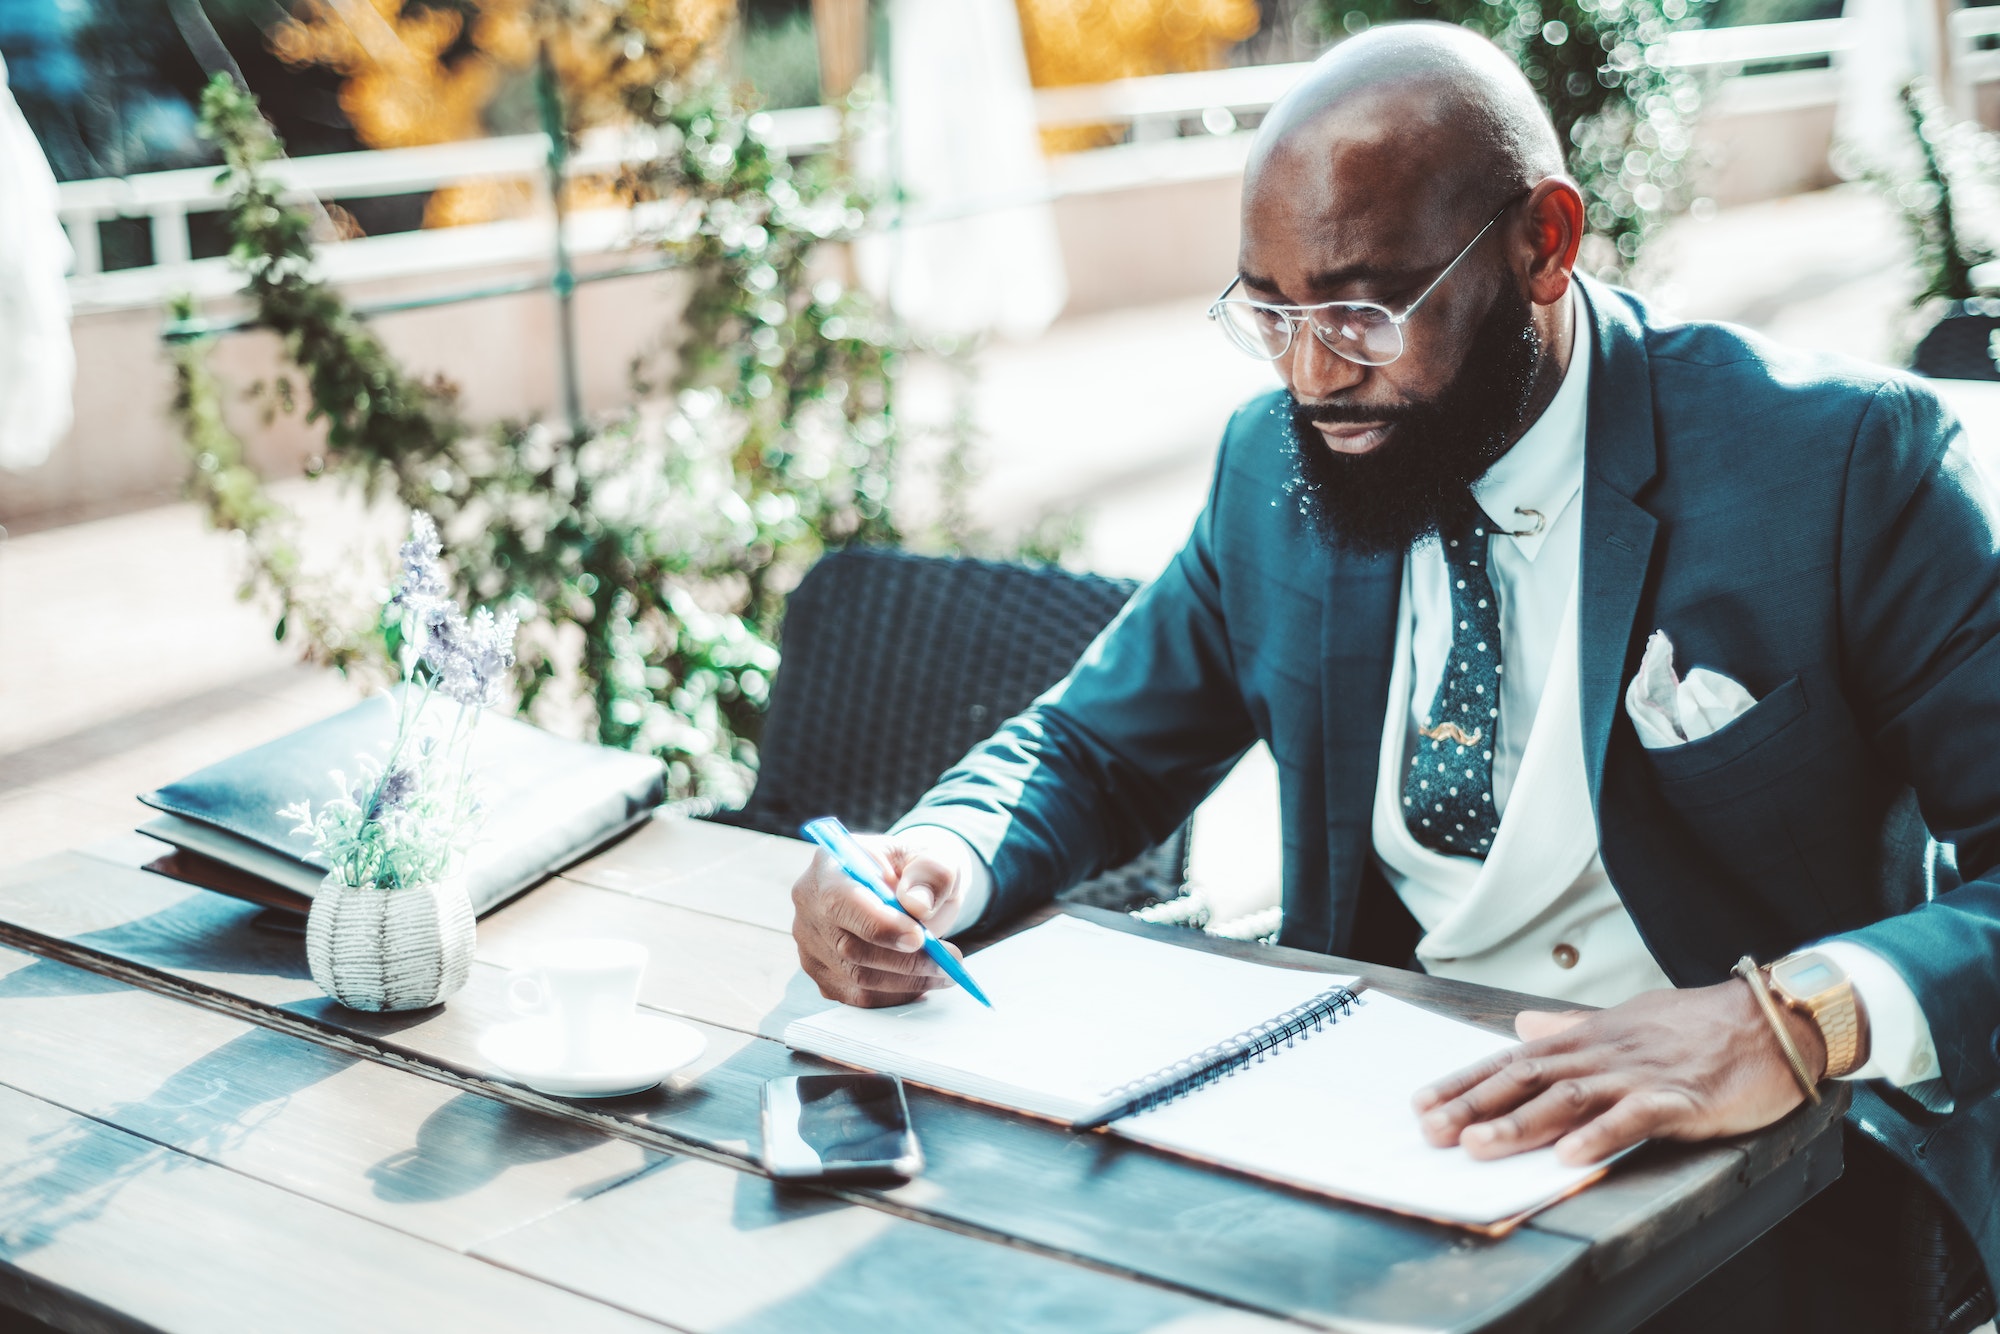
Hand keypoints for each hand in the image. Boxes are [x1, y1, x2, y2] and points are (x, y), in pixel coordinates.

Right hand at [791, 834, 967, 1007]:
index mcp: (830, 864)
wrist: (908, 890)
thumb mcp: (934, 856)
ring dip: (906, 982)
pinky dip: (895, 995)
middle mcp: (810, 905)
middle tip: (949, 962)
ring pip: (856, 978)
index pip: (841, 901)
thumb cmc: (916, 872)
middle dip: (905, 960)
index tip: (920, 938)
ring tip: (945, 972)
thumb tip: (918, 905)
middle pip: (848, 946)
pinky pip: (857, 997)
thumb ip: (931, 874)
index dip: (879, 925)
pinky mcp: (823, 974)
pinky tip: (921, 981)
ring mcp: (811, 943)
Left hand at [1410, 977, 1827, 1165]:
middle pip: (1526, 1079)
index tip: (1421, 1103)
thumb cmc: (1697, 1025)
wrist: (1771, 1020)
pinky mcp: (1680, 1099)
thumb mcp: (1623, 1021)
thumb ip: (1570, 1027)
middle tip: (1429, 1131)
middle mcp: (1602, 1054)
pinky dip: (1600, 1135)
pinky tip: (1570, 1155)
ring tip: (1478, 1144)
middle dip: (1473, 1105)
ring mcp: (1638, 1076)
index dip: (1464, 1083)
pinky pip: (1633, 1118)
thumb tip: (1523, 1028)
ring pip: (1567, 1099)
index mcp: (1586, 1039)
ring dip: (1520, 1123)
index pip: (1510, 1060)